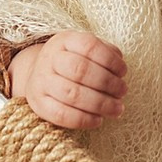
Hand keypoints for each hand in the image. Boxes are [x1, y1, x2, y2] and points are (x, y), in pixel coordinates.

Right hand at [8, 32, 126, 128]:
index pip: (89, 46)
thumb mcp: (86, 50)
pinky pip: (61, 115)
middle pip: (80, 70)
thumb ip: (105, 53)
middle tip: (122, 91)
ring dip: (100, 103)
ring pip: (72, 94)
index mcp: (64, 41)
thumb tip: (120, 66)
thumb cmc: (72, 63)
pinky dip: (84, 119)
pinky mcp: (38, 104)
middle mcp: (49, 59)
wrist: (39, 76)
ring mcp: (41, 81)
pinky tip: (99, 120)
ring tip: (117, 108)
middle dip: (107, 83)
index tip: (123, 72)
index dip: (110, 60)